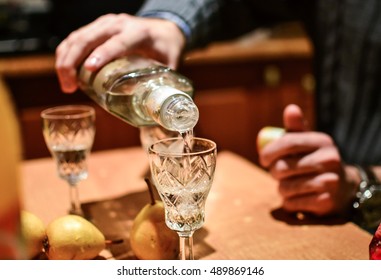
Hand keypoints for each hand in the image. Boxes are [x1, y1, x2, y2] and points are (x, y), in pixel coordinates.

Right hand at [55, 13, 185, 92]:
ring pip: (77, 37)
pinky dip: (66, 53)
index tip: (89, 70)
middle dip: (72, 62)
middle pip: (88, 38)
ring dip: (65, 60)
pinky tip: (65, 71)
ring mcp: (105, 23)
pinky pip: (75, 37)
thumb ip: (162, 85)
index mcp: (139, 32)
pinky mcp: (97, 27)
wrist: (163, 28)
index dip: (103, 54)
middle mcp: (119, 24)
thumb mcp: (170, 64)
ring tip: (66, 85)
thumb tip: (153, 116)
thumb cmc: (166, 47)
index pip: (118, 42)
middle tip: (69, 87)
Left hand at [258, 104, 357, 215]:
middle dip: (274, 173)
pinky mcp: (326, 202)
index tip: (263, 159)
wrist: (342, 187)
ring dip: (281, 189)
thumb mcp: (307, 143)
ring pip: (285, 187)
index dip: (270, 151)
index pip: (289, 142)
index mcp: (322, 141)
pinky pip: (292, 203)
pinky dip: (289, 202)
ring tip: (290, 185)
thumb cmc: (314, 160)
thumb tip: (290, 108)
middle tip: (279, 174)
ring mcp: (330, 182)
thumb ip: (295, 128)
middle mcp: (329, 160)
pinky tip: (298, 198)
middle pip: (282, 167)